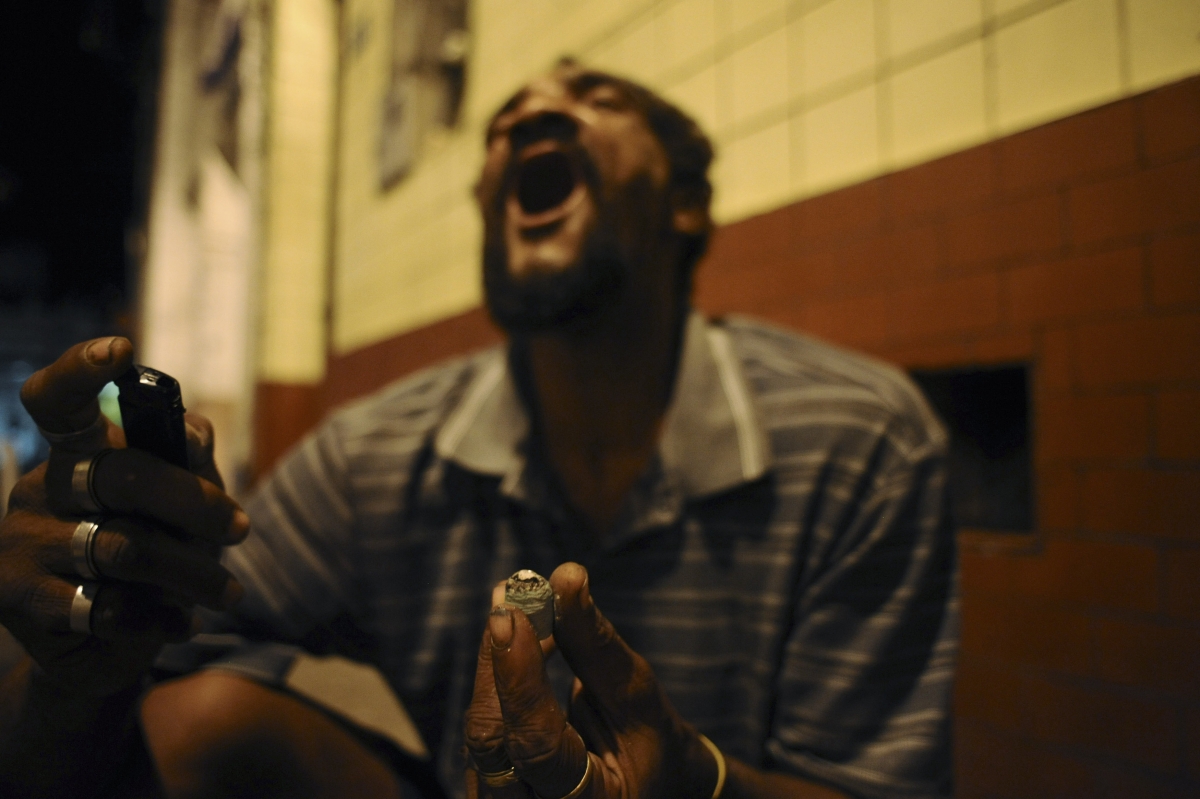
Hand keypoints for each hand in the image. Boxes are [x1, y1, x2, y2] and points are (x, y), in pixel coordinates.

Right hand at [0, 337, 247, 696]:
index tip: (121, 349)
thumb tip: (196, 435)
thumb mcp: (178, 504)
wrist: (98, 646)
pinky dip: (161, 617)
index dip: (81, 369)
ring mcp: (21, 545)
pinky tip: (183, 624)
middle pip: (123, 475)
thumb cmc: (150, 554)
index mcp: (71, 453)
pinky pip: (110, 605)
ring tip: (231, 594)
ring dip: (194, 573)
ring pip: (128, 547)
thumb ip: (189, 462)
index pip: (56, 398)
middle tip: (241, 531)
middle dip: (195, 503)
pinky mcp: (24, 604)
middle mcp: (37, 489)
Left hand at [463, 562, 720, 798]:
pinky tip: (513, 638)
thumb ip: (594, 643)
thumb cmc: (646, 738)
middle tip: (510, 597)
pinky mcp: (489, 786)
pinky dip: (495, 676)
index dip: (521, 680)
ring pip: (480, 732)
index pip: (537, 747)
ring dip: (496, 662)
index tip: (511, 615)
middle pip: (493, 740)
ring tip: (519, 607)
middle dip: (498, 662)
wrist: (644, 780)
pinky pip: (481, 727)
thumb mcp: (636, 693)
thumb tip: (565, 576)